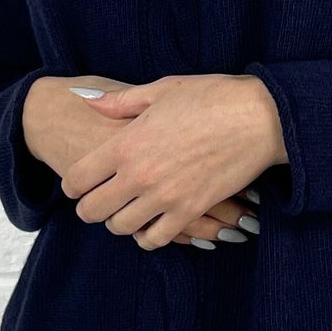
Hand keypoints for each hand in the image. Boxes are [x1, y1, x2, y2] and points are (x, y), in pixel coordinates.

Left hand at [62, 73, 281, 251]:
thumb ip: (121, 102)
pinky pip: (156, 239)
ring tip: (126, 211)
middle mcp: (139, 175)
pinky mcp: (190, 211)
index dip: (72, 185)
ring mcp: (165, 197)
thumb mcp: (162, 90)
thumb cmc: (212, 97)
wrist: (259, 117)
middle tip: (97, 201)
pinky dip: (148, 236)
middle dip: (89, 208)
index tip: (78, 185)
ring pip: (121, 228)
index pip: (78, 179)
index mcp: (126, 143)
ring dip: (119, 222)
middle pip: (92, 211)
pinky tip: (151, 224)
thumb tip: (89, 101)